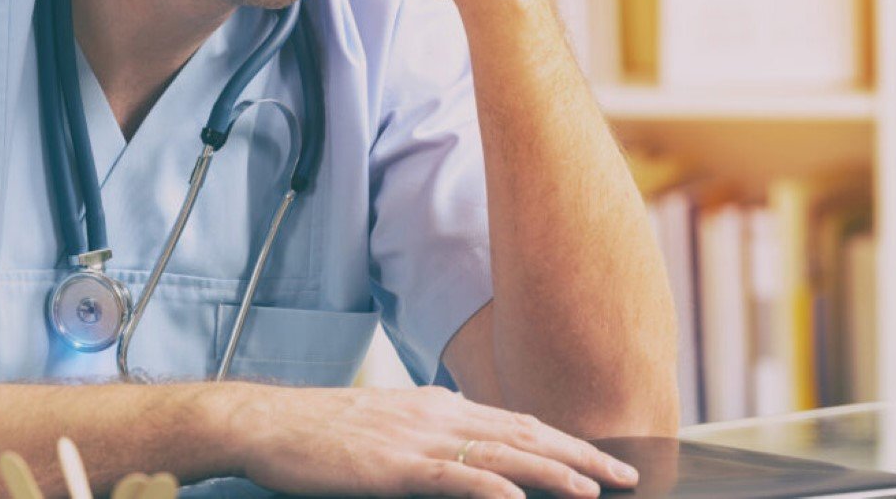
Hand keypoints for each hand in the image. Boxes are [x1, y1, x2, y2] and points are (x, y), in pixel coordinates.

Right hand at [220, 384, 639, 498]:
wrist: (268, 424)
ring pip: (502, 453)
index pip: (517, 422)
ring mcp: (417, 439)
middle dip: (580, 455)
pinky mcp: (394, 467)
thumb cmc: (321, 431)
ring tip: (595, 489)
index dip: (566, 440)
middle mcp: (437, 414)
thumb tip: (468, 424)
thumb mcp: (386, 420)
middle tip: (626, 475)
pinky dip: (493, 488)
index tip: (603, 459)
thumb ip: (430, 423)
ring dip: (554, 472)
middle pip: (525, 434)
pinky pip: (454, 477)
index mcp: (437, 405)